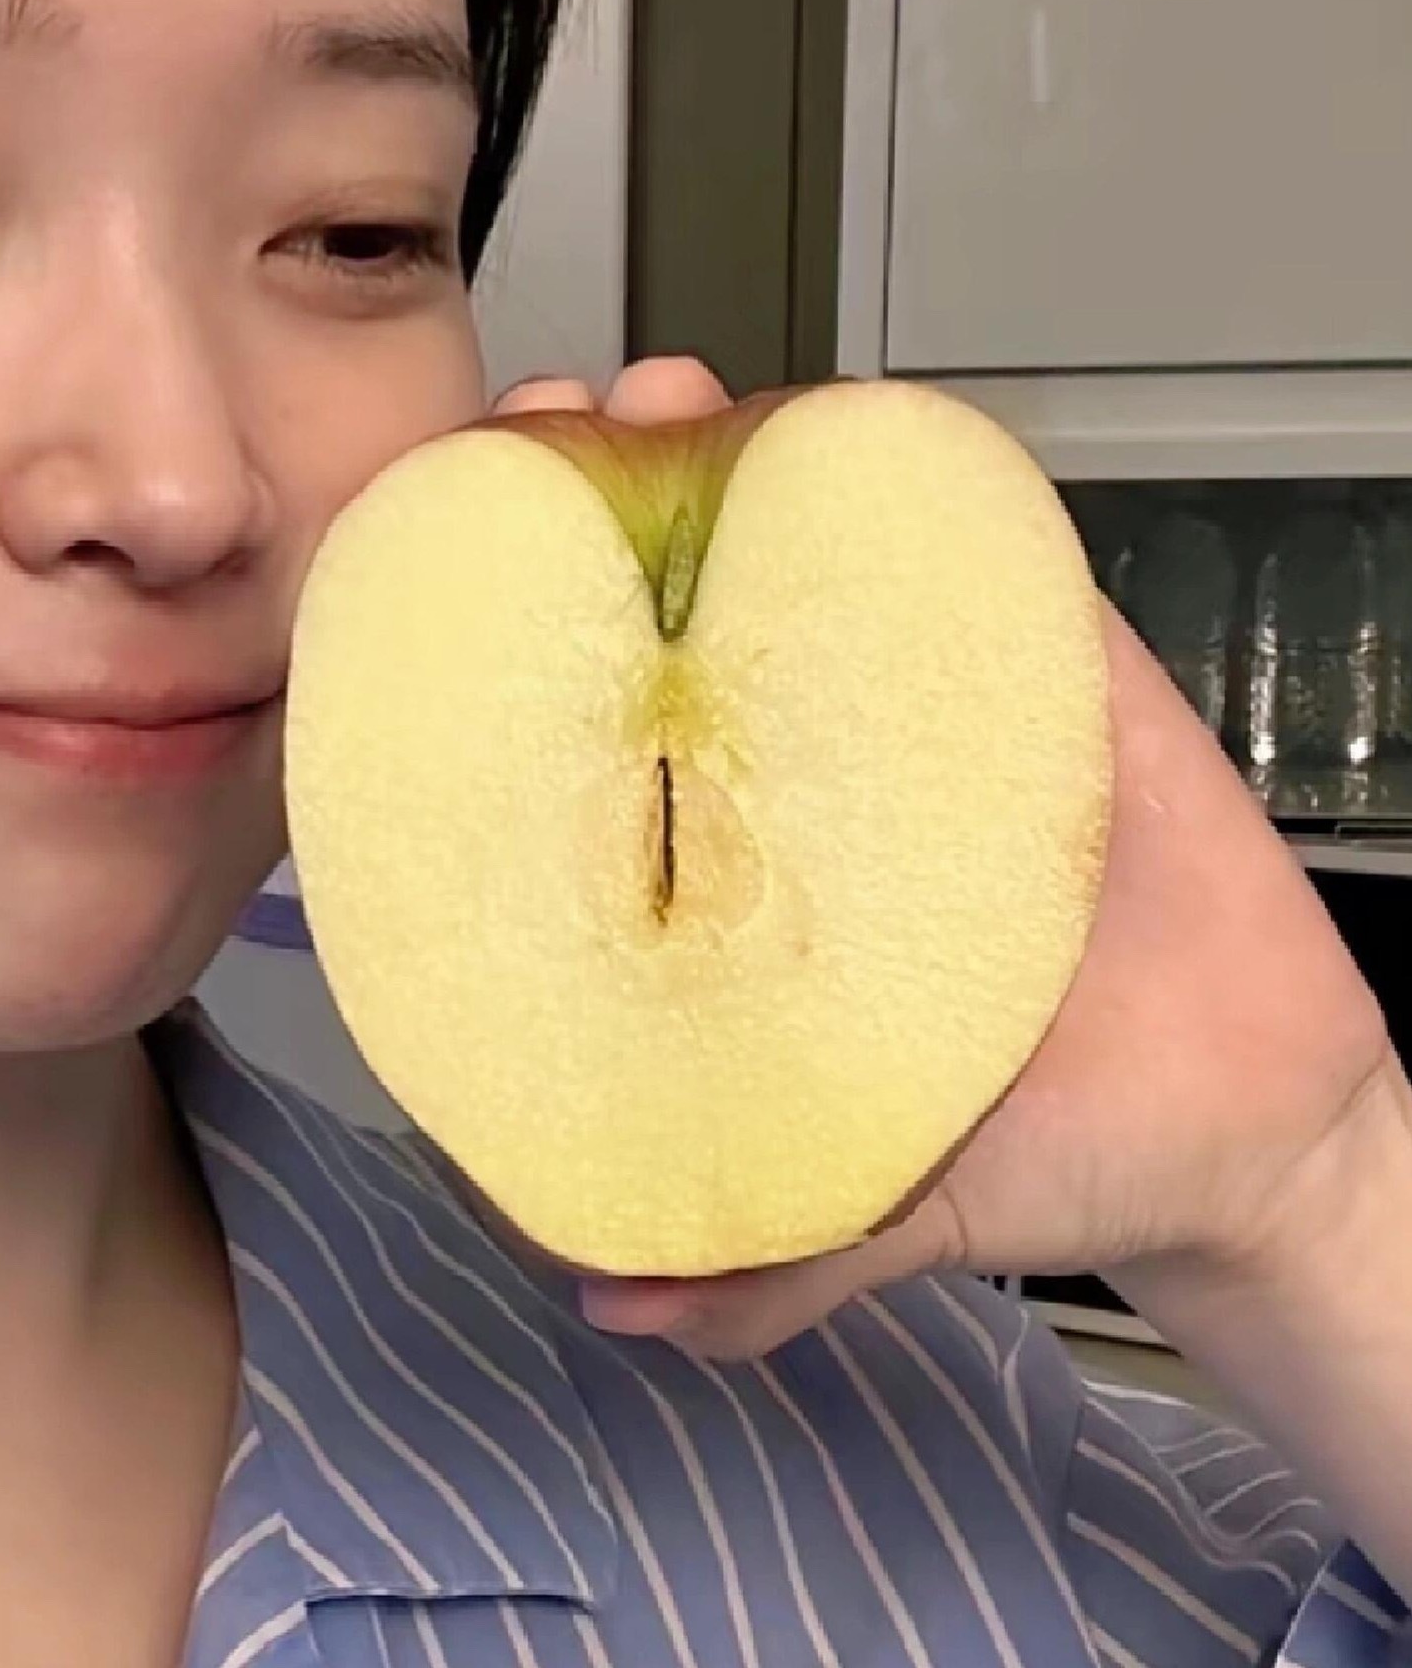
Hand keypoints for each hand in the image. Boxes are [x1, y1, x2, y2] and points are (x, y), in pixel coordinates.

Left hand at [494, 357, 1401, 1360]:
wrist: (1246, 1135)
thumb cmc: (1039, 1143)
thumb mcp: (876, 1199)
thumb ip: (762, 1251)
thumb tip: (612, 1294)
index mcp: (742, 858)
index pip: (594, 721)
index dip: (514, 632)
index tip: (445, 567)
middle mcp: (811, 758)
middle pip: (681, 592)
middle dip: (598, 496)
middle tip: (545, 434)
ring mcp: (928, 699)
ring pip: (816, 541)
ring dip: (735, 451)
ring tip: (666, 398)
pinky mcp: (1061, 671)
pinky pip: (990, 556)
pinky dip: (924, 486)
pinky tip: (859, 436)